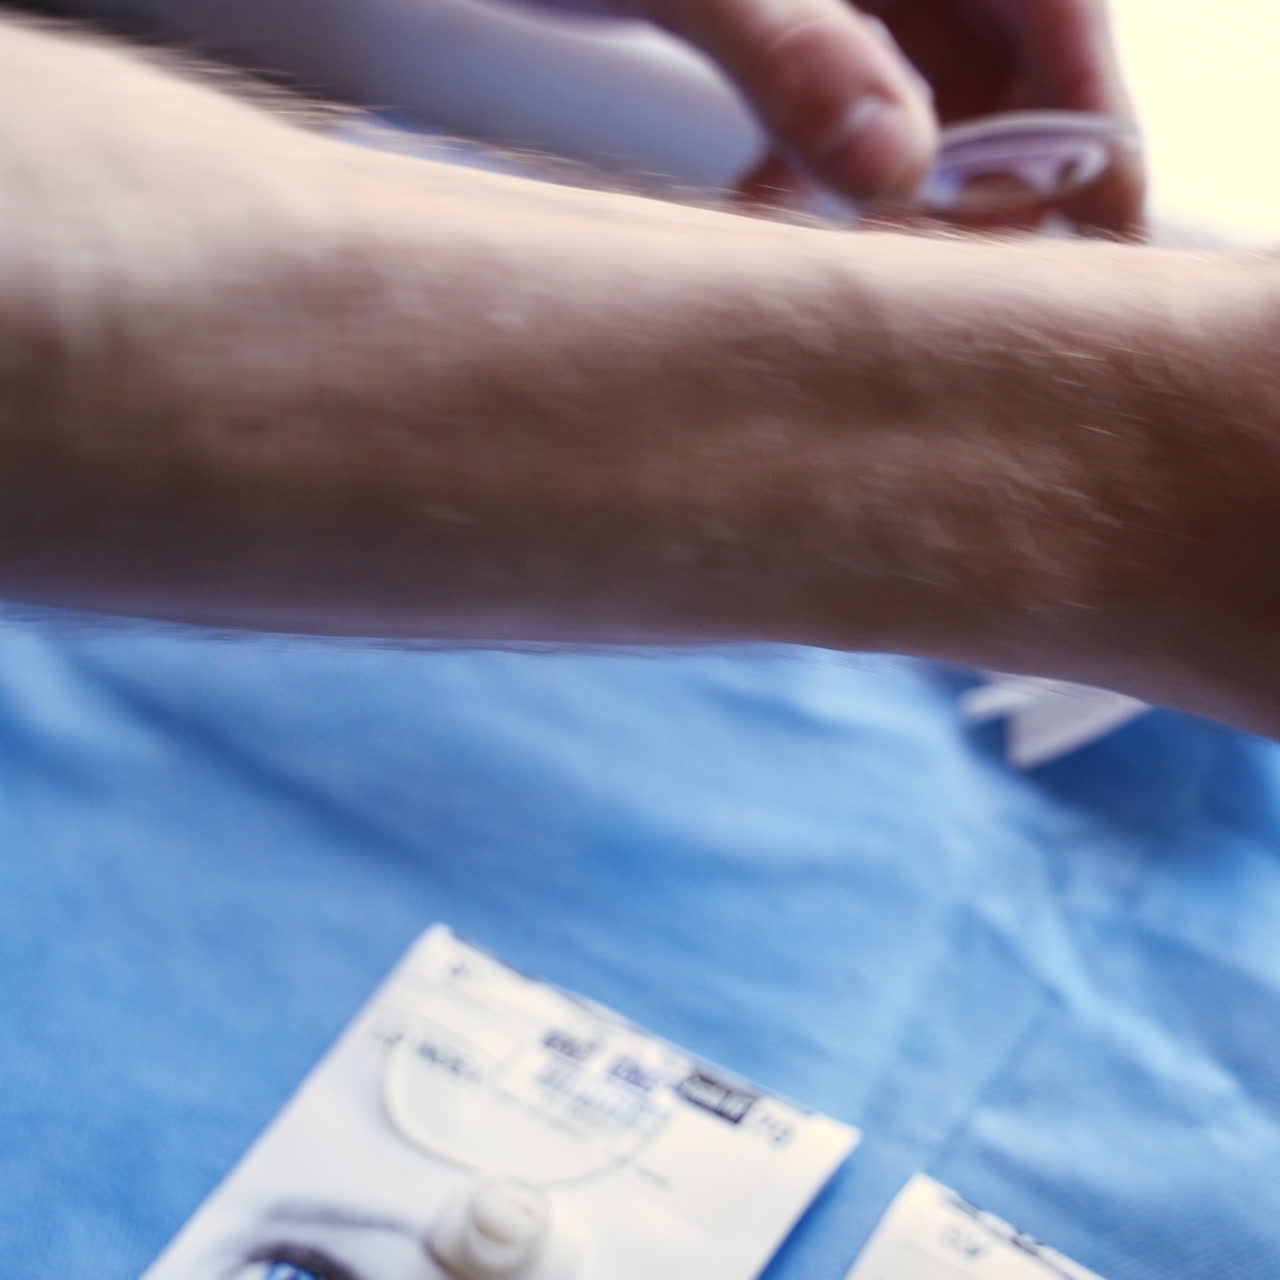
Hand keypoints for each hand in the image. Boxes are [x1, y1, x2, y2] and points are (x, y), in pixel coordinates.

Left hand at [523, 0, 1143, 234]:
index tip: (1103, 230)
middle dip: (986, 177)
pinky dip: (809, 174)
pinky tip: (770, 225)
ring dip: (891, 194)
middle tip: (967, 286)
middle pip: (994, 65)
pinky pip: (829, 106)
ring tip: (868, 274)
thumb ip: (793, 49)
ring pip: (912, 98)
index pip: (1054, 6)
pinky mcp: (782, 17)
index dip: (1090, 119)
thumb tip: (891, 165)